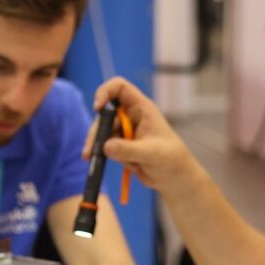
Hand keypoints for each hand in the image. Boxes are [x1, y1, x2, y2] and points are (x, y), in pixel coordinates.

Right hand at [85, 77, 198, 195]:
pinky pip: (105, 147)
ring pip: (103, 133)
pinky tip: (116, 165)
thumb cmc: (170, 158)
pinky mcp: (120, 145)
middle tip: (91, 150)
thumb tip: (105, 146)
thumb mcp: (150, 153)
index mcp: (141, 108)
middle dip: (97, 132)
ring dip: (101, 147)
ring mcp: (124, 131)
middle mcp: (131, 116)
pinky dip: (106, 156)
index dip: (105, 92)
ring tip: (104, 161)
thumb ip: (128, 150)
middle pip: (105, 115)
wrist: (174, 177)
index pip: (119, 88)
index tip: (97, 108)